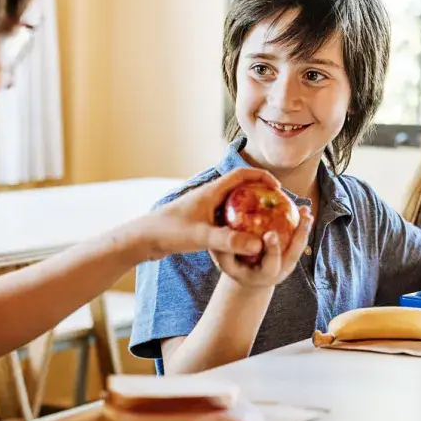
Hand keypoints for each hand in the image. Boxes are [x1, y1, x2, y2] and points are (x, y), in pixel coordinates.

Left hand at [139, 169, 278, 260]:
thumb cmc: (169, 232)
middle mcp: (209, 196)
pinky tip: (244, 239)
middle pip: (240, 188)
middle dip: (260, 193)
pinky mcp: (199, 221)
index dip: (262, 177)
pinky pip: (225, 217)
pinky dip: (238, 223)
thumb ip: (229, 241)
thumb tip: (257, 245)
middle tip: (276, 206)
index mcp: (211, 191)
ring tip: (265, 222)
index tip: (277, 188)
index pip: (242, 175)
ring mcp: (204, 208)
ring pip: (233, 204)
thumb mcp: (202, 237)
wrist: (143, 239)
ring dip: (249, 209)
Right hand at [211, 208, 313, 289]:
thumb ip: (225, 250)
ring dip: (304, 228)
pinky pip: (299, 240)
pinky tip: (303, 209)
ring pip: (300, 247)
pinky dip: (302, 224)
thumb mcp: (225, 262)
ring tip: (306, 211)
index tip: (271, 233)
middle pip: (293, 255)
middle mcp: (279, 272)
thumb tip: (224, 232)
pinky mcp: (291, 256)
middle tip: (303, 218)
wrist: (248, 278)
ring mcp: (288, 265)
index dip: (272, 250)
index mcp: (262, 276)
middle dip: (299, 236)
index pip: (270, 265)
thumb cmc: (233, 266)